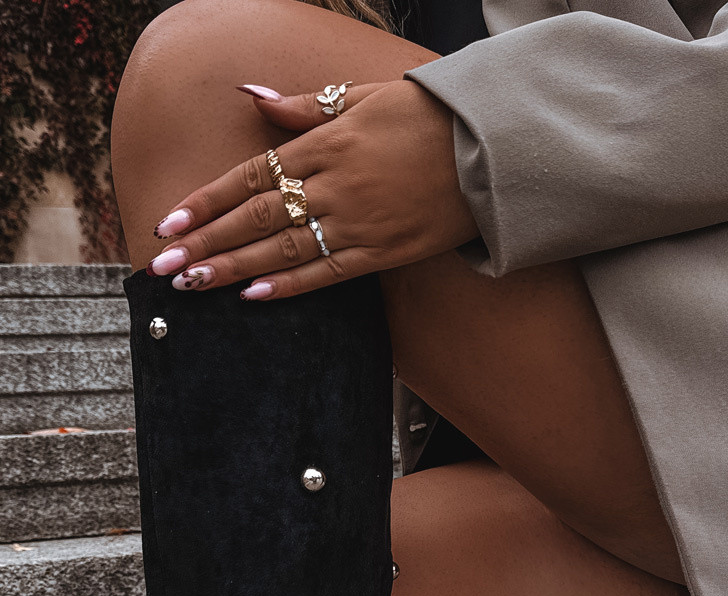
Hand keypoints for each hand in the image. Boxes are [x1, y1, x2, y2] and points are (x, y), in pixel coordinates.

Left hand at [147, 79, 478, 297]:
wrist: (492, 146)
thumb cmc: (428, 117)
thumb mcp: (363, 96)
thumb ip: (305, 105)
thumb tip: (251, 96)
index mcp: (326, 142)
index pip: (250, 176)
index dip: (206, 202)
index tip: (170, 222)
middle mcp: (334, 184)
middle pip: (255, 218)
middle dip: (204, 243)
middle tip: (164, 267)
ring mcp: (358, 221)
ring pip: (282, 249)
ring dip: (232, 268)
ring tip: (192, 286)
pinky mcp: (384, 252)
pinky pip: (327, 273)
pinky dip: (289, 285)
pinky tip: (253, 296)